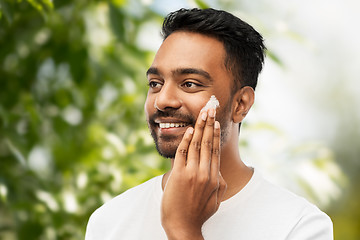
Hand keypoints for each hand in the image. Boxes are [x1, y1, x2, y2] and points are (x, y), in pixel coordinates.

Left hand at [161, 108, 226, 239]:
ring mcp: (192, 173)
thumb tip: (218, 171)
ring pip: (196, 145)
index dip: (216, 134)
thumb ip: (219, 183)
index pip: (215, 150)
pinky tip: (190, 129)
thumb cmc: (199, 214)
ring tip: (202, 114)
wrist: (183, 226)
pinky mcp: (179, 175)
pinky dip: (186, 140)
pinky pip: (182, 153)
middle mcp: (205, 173)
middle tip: (211, 109)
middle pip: (207, 143)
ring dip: (200, 127)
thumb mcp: (216, 200)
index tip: (216, 122)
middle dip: (209, 124)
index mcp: (215, 178)